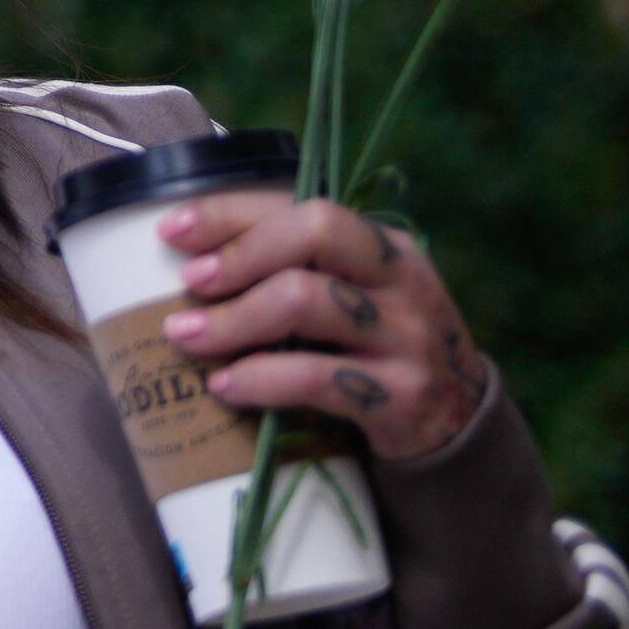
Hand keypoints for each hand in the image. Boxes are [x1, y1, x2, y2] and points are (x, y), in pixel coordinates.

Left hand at [161, 191, 490, 462]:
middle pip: (313, 235)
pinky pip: (316, 378)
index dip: (233, 213)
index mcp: (387, 245)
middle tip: (189, 284)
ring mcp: (409, 338)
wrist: (456, 423)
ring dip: (232, 319)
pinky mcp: (403, 397)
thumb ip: (299, 267)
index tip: (172, 230)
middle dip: (238, 255)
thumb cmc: (378, 347)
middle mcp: (405, 281)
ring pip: (306, 302)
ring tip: (186, 337)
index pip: (305, 205)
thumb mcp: (356, 295)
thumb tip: (191, 253)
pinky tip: (225, 387)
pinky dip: (260, 379)